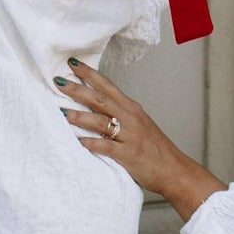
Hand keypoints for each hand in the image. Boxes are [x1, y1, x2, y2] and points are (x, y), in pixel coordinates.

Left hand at [57, 60, 224, 220]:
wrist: (174, 170)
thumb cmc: (154, 148)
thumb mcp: (139, 124)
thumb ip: (120, 114)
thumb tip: (96, 106)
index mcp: (132, 109)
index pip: (107, 86)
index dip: (90, 74)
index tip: (72, 63)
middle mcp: (131, 118)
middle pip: (101, 100)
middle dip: (78, 90)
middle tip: (58, 82)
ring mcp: (130, 136)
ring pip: (102, 122)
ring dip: (81, 117)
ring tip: (62, 112)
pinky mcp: (129, 155)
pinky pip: (108, 147)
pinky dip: (93, 143)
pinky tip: (80, 142)